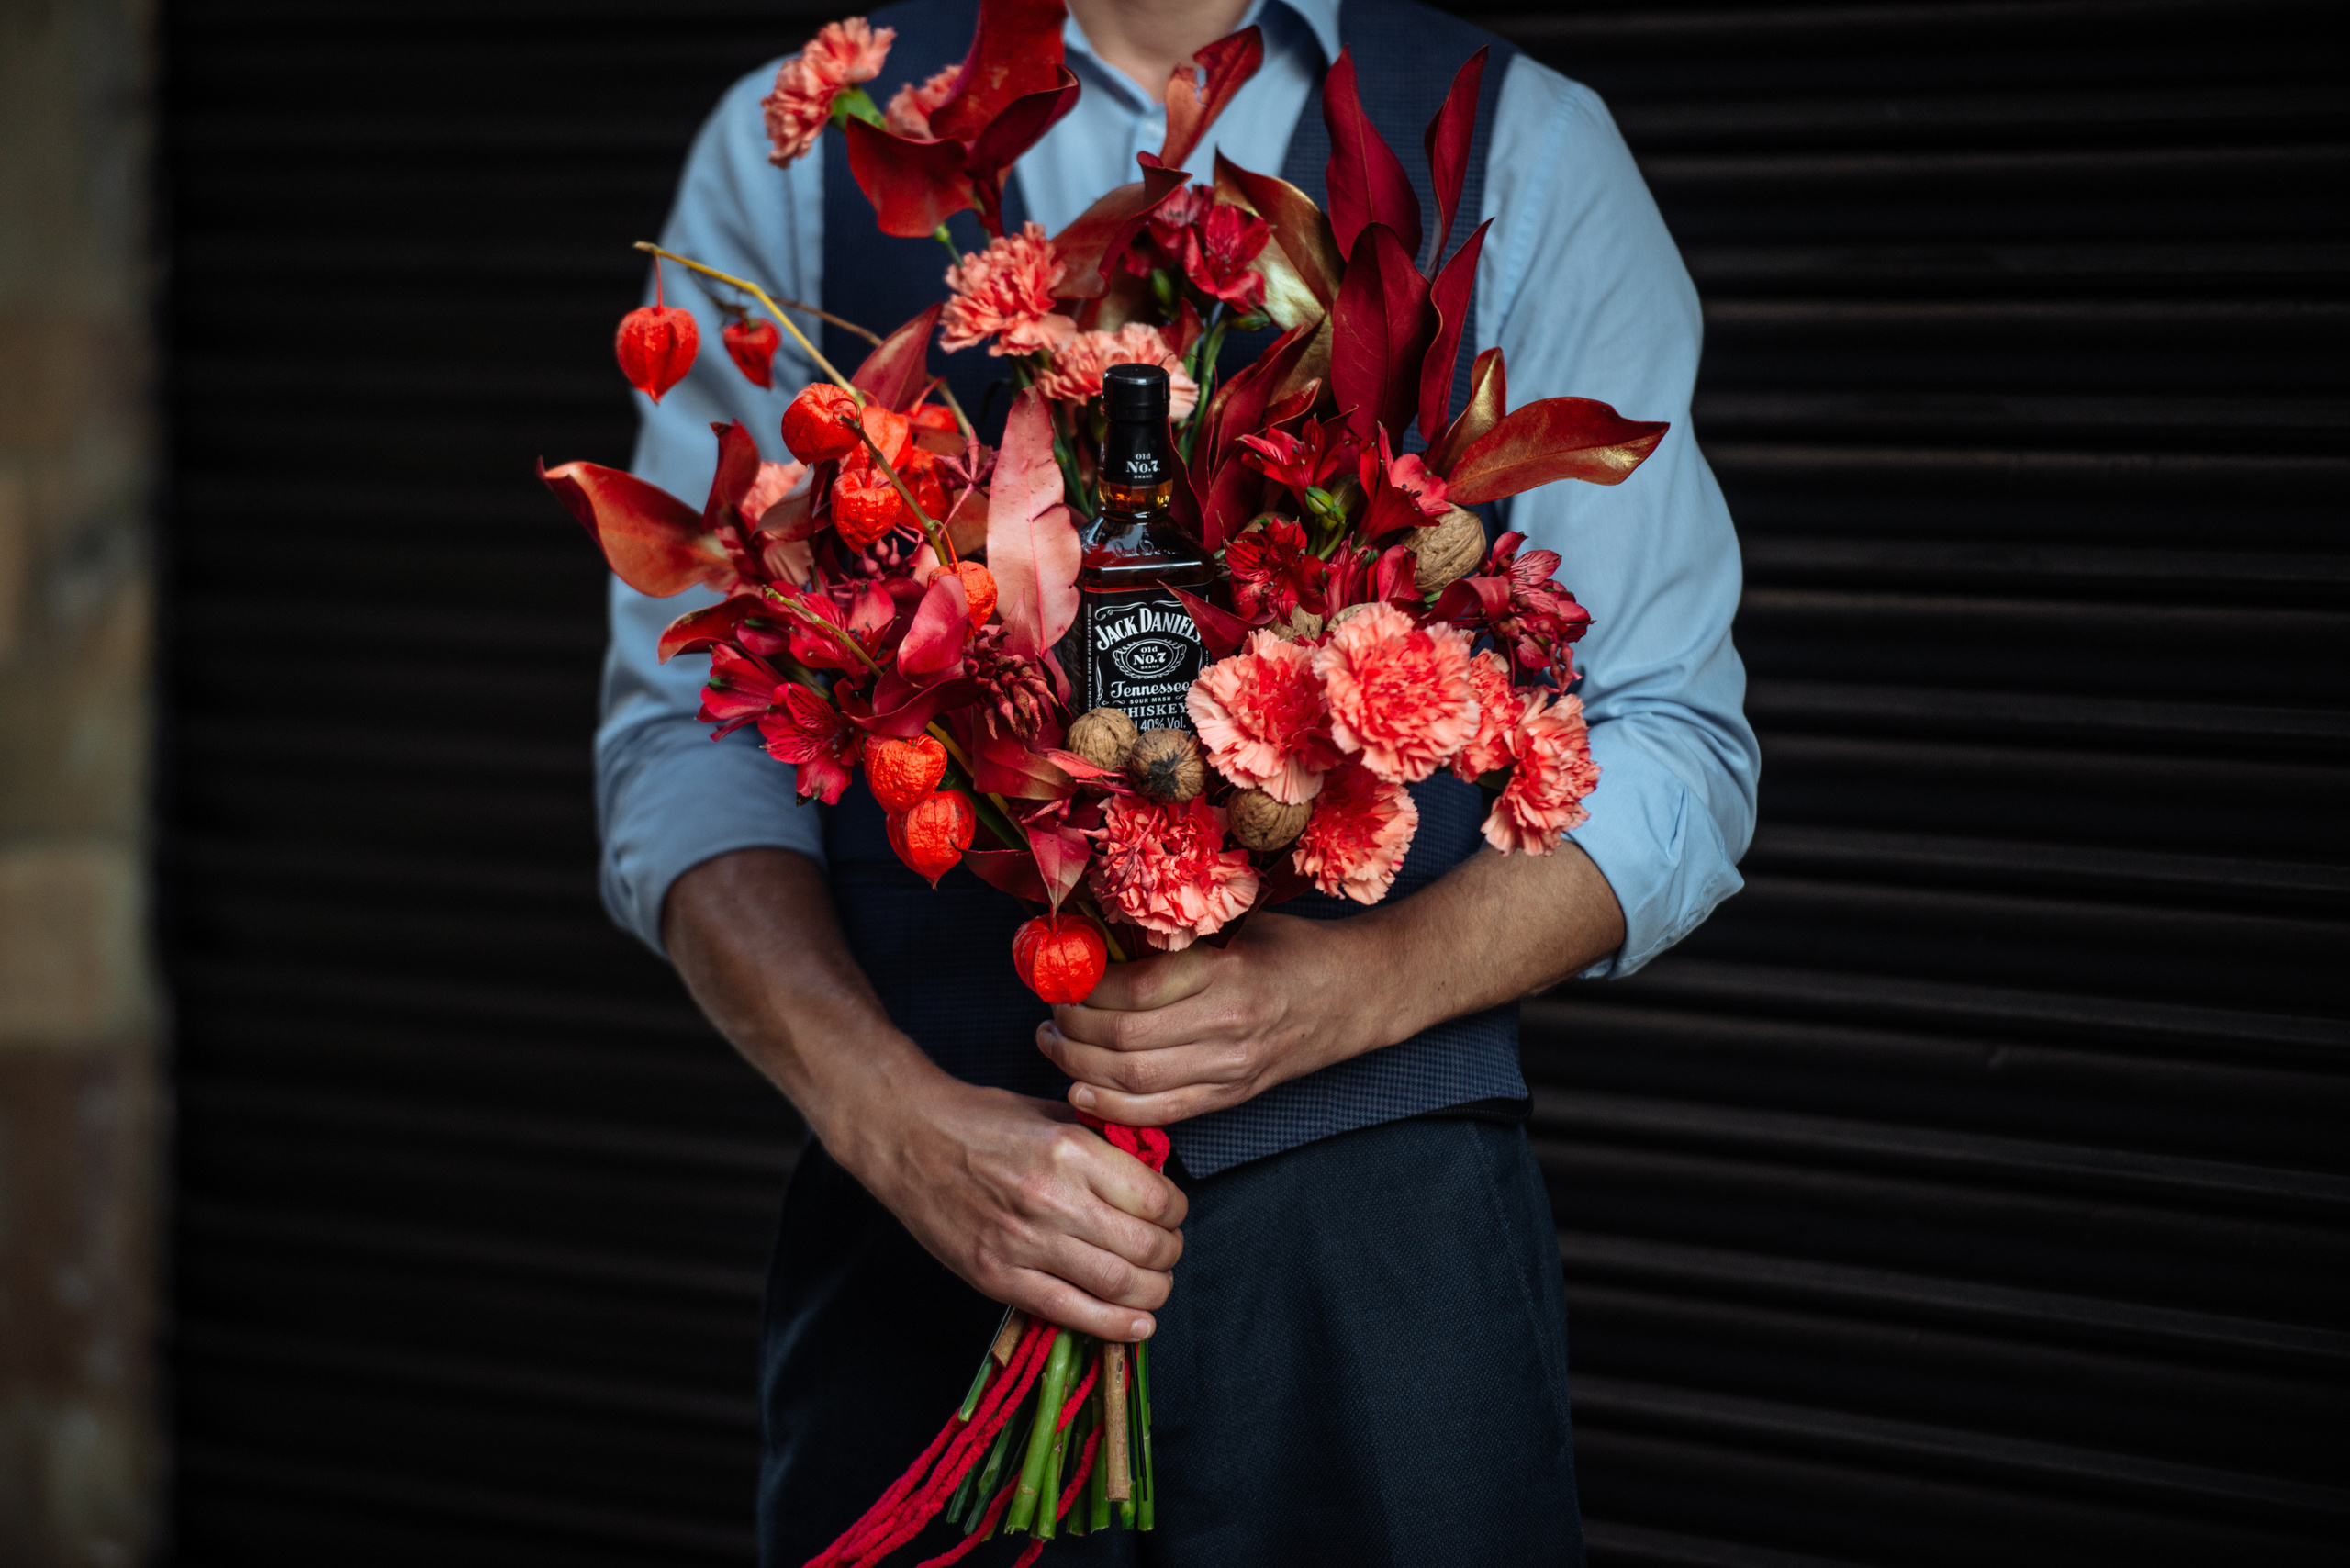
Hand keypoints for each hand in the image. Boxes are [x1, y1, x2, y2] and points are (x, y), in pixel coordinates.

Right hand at [661, 849, 1186, 1341]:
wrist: (906, 1137)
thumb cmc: (983, 1121)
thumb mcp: (1054, 1115)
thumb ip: (1105, 1147)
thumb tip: (1157, 1179)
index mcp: (1072, 1151)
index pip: (1158, 1199)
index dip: (1177, 1213)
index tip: (1172, 1214)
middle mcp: (1052, 1198)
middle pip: (1146, 1247)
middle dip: (1169, 1255)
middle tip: (1166, 1252)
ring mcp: (1023, 1242)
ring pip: (1118, 1286)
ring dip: (1151, 1293)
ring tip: (1153, 1286)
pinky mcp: (997, 1276)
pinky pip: (1071, 1312)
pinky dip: (1114, 1326)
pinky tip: (1136, 1324)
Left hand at [1036, 911, 1387, 1126]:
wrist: (1358, 994)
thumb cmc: (1294, 950)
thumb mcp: (1239, 923)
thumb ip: (1176, 934)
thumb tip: (1097, 932)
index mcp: (1228, 974)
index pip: (1134, 989)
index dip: (1085, 985)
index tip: (1062, 971)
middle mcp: (1228, 1027)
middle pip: (1124, 1040)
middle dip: (1071, 1028)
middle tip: (1048, 1010)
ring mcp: (1231, 1069)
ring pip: (1134, 1082)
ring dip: (1079, 1067)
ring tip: (1053, 1044)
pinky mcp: (1232, 1096)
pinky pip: (1161, 1114)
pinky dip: (1112, 1109)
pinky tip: (1080, 1091)